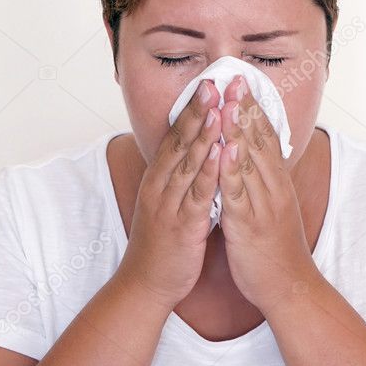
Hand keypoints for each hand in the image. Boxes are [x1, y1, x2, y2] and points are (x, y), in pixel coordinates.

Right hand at [115, 79, 221, 309]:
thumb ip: (182, 177)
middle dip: (198, 111)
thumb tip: (198, 152)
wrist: (146, 283)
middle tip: (213, 82)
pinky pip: (197, 196)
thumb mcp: (170, 202)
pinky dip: (209, 173)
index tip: (208, 83)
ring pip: (188, 164)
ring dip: (204, 135)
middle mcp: (160, 186)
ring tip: (219, 108)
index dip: (192, 109)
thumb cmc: (164, 243)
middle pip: (180, 142)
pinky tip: (220, 154)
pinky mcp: (181, 226)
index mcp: (159, 179)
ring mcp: (169, 205)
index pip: (176, 136)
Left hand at [217, 74, 318, 313]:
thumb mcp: (272, 208)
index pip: (265, 137)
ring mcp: (263, 205)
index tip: (242, 82)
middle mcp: (273, 188)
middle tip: (233, 77)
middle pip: (259, 141)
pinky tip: (225, 149)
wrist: (290, 287)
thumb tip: (252, 159)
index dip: (253, 108)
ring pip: (250, 161)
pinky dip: (232, 169)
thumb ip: (262, 182)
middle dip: (244, 107)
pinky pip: (240, 193)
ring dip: (238, 130)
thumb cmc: (276, 249)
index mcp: (276, 182)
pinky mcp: (250, 224)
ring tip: (227, 101)